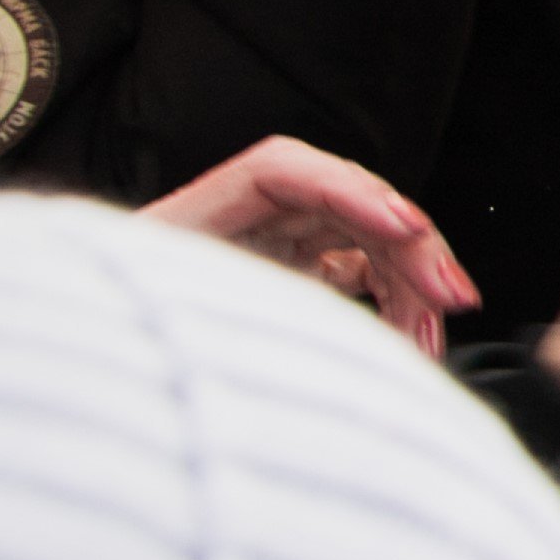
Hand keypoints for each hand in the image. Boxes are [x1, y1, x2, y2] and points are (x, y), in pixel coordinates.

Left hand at [143, 134, 479, 357]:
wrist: (109, 387)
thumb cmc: (128, 357)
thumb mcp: (186, 333)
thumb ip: (255, 327)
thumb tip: (339, 344)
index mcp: (196, 218)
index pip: (284, 172)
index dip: (352, 193)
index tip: (406, 229)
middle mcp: (242, 221)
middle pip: (345, 205)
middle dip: (409, 249)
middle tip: (450, 297)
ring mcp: (273, 244)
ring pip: (365, 239)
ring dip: (410, 287)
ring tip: (429, 341)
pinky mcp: (297, 272)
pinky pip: (361, 270)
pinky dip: (393, 301)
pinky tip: (409, 334)